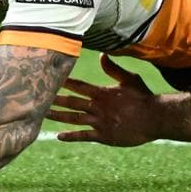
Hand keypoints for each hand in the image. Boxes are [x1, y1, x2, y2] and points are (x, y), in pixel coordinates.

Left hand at [47, 55, 179, 146]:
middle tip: (36, 98)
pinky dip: (71, 137)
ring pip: (73, 119)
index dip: (62, 83)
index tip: (48, 78)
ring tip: (41, 116)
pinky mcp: (104, 136)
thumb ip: (113, 69)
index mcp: (102, 93)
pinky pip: (83, 136)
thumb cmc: (144, 97)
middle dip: (53, 100)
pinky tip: (59, 137)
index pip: (78, 86)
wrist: (155, 119)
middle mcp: (97, 107)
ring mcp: (99, 123)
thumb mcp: (129, 79)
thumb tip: (102, 55)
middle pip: (70, 103)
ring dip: (57, 117)